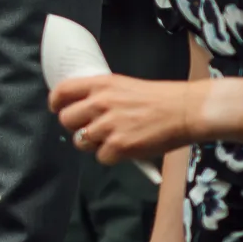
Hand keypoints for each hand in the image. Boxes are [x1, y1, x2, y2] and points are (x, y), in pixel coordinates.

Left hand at [52, 73, 196, 164]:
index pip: (62, 91)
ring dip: (92, 144)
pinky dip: (111, 156)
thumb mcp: (125, 86)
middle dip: (75, 126)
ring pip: (80, 141)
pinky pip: (100, 157)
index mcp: (101, 84)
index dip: (56, 102)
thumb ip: (103, 95)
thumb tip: (85, 107)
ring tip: (111, 140)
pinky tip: (126, 149)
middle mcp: (100, 103)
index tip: (57, 108)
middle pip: (66, 120)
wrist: (185, 110)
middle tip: (90, 129)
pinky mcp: (118, 146)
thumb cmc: (161, 98)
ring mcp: (108, 125)